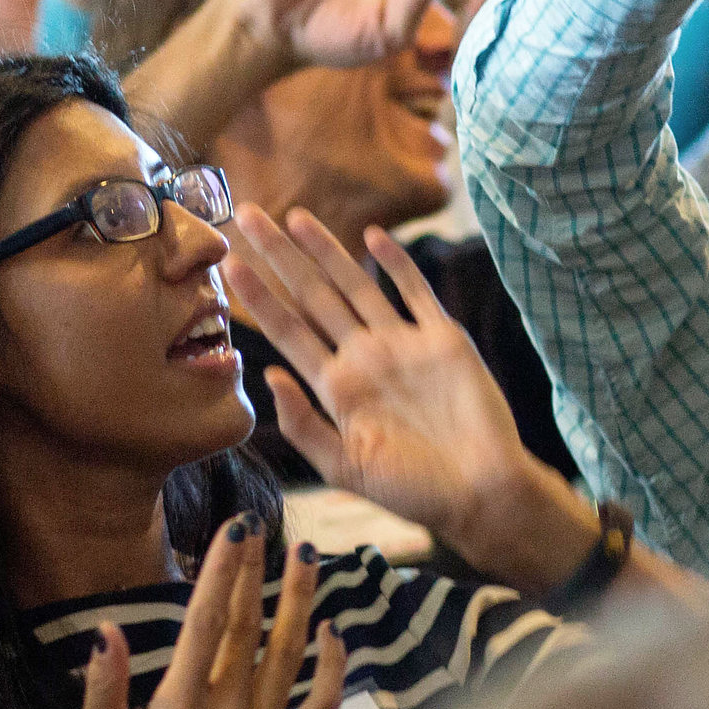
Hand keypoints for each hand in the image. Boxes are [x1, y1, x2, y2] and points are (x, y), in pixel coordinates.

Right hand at [73, 523, 346, 708]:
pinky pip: (322, 705)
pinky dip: (332, 666)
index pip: (204, 623)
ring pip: (290, 654)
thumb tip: (107, 631)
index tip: (234, 529)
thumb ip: (102, 687)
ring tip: (305, 556)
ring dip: (299, 599)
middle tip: (259, 524)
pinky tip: (332, 631)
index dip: (221, 570)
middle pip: (247, 627)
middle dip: (254, 569)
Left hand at [224, 207, 587, 577]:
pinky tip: (373, 235)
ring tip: (295, 216)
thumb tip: (267, 374)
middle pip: (313, 296)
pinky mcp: (444, 340)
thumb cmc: (412, 491)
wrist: (481, 494)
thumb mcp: (344, 467)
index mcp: (336, 387)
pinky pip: (417, 293)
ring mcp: (403, 345)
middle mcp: (364, 357)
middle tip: (247, 214)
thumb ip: (303, 424)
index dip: (258, 295)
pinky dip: (397, 264)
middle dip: (280, 256)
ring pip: (356, 285)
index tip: (227, 262)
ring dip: (326, 250)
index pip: (287, 330)